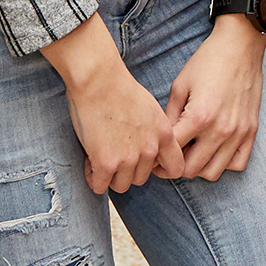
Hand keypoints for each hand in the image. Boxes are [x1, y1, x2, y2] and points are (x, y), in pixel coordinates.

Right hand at [41, 17, 174, 193]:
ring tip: (99, 157)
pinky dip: (92, 177)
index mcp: (164, 135)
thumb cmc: (120, 88)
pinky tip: (89, 161)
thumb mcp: (151, 109)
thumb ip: (154, 131)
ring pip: (121, 186)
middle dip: (127, 171)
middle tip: (113, 154)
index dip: (160, 171)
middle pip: (141, 178)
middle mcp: (150, 149)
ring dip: (109, 176)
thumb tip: (150, 148)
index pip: (176, 169)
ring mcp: (128, 158)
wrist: (98, 79)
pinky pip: (99, 185)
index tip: (145, 164)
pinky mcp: (106, 163)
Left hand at [167, 14, 265, 180]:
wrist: (240, 45)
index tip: (153, 155)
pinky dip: (224, 163)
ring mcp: (239, 133)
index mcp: (199, 117)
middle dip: (174, 167)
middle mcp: (220, 130)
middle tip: (168, 157)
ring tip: (191, 152)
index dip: (157, 157)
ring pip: (213, 172)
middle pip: (190, 170)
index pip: (172, 153)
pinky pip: (238, 164)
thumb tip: (160, 141)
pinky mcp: (251, 131)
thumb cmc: (207, 61)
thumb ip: (169, 117)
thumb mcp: (180, 86)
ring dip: (198, 167)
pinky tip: (214, 149)